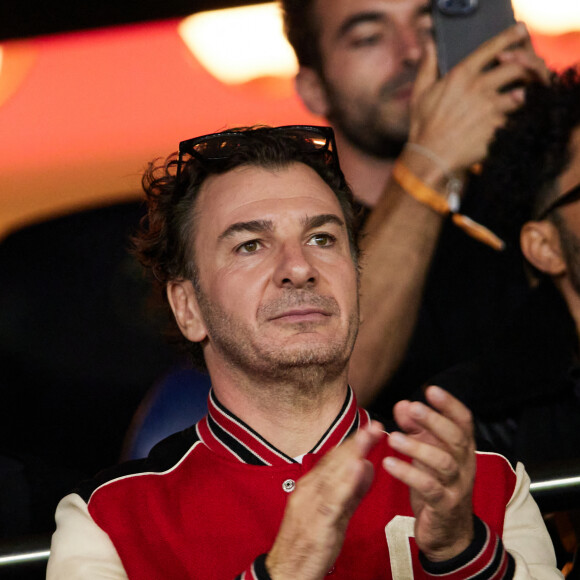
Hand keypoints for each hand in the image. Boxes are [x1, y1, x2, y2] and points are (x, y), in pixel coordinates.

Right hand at [266, 421, 383, 579]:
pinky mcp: (317, 522)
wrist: (286, 573)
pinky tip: (358, 467)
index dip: (352, 443)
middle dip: (356, 442)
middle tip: (374, 425)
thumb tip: (366, 467)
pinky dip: (346, 481)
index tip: (369, 428)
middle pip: (334, 462)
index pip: (333, 459)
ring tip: (368, 436)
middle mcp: (308, 490)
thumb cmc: (308, 545)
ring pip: (334, 474)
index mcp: (310, 486)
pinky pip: (333, 499)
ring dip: (353, 453)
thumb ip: (351, 492)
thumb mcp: (334, 514)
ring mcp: (310, 504)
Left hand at [384, 386, 475, 561]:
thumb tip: (403, 404)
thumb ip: (415, 428)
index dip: (450, 405)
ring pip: (443, 462)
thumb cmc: (436, 485)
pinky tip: (388, 463)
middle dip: (434, 421)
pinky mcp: (444, 506)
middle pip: (456, 438)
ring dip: (417, 447)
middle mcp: (464, 464)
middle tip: (413, 408)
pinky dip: (408, 474)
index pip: (463, 422)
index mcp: (462, 449)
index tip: (431, 389)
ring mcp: (457, 486)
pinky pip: (428, 487)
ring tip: (393, 437)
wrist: (448, 533)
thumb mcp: (425, 454)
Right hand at [407, 23, 549, 173]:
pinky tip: (509, 125)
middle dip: (526, 70)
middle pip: (517, 67)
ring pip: (521, 94)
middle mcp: (479, 87)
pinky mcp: (497, 128)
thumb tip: (429, 45)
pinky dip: (514, 122)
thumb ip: (427, 66)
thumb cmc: (424, 127)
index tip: (519, 34)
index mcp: (461, 74)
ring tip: (517, 103)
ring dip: (521, 98)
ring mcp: (490, 109)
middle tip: (525, 76)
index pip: (493, 47)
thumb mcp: (420, 93)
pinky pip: (514, 120)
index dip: (510, 37)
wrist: (430, 157)